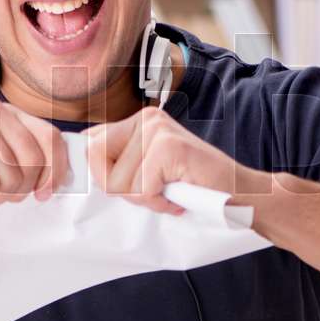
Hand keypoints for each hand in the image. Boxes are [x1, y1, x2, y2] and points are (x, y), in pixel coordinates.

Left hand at [85, 107, 252, 214]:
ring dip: (145, 198)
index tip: (121, 186)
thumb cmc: (192, 186)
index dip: (98, 171)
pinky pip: (141, 188)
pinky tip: (178, 195)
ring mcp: (157, 130)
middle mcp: (145, 118)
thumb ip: (120, 165)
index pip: (91, 141)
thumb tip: (81, 170)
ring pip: (119, 180)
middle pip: (96, 157)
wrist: (238, 193)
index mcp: (138, 121)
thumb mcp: (150, 171)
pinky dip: (159, 202)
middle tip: (151, 192)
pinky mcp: (168, 147)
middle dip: (118, 186)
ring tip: (170, 192)